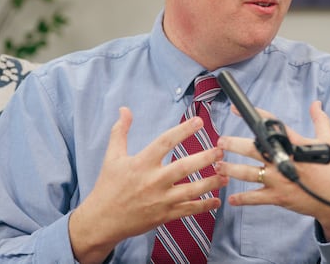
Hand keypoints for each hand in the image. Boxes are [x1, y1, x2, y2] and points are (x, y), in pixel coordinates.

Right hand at [69, 107, 227, 262]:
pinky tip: (217, 200)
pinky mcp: (164, 215)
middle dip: (205, 158)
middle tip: (221, 150)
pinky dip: (205, 206)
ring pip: (192, 191)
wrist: (103, 220)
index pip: (165, 142)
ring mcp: (160, 200)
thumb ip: (120, 132)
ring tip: (226, 174)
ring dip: (211, 183)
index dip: (183, 130)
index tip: (199, 121)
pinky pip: (188, 210)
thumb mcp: (112, 157)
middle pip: (184, 167)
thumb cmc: (108, 186)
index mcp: (141, 163)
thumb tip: (125, 109)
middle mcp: (153, 181)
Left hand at [215, 101, 329, 240]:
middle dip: (234, 145)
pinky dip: (242, 198)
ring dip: (231, 169)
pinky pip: (255, 198)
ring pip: (249, 174)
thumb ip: (320, 120)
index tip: (237, 110)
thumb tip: (316, 103)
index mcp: (296, 145)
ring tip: (218, 165)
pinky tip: (231, 198)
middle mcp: (284, 162)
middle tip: (221, 142)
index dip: (255, 116)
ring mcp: (280, 181)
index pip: (273, 126)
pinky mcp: (279, 198)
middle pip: (253, 150)